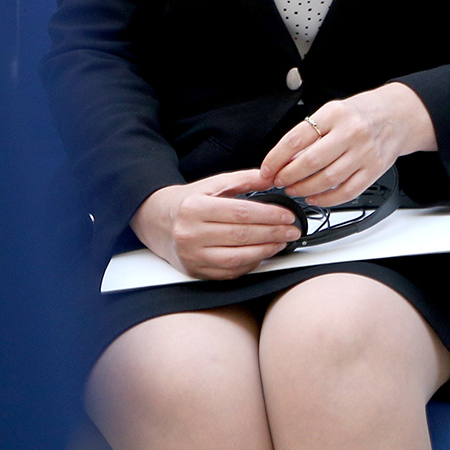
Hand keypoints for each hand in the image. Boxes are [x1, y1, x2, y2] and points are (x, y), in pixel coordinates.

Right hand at [131, 171, 298, 279]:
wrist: (157, 222)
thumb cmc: (188, 202)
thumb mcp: (213, 184)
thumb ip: (244, 179)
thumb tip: (273, 177)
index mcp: (194, 209)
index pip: (241, 213)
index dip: (269, 215)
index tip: (288, 215)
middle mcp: (190, 234)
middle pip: (242, 236)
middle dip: (274, 233)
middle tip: (293, 230)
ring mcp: (192, 256)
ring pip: (238, 258)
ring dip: (266, 251)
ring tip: (282, 242)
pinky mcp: (196, 272)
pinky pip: (231, 271)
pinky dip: (251, 263)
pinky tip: (263, 253)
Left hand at [257, 82, 436, 203]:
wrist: (397, 116)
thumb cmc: (360, 114)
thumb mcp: (332, 112)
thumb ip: (310, 134)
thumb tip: (282, 161)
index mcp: (334, 114)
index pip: (296, 139)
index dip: (276, 158)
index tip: (267, 170)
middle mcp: (351, 132)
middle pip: (310, 162)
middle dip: (288, 176)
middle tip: (278, 181)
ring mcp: (365, 152)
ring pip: (327, 180)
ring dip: (304, 189)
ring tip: (294, 189)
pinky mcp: (374, 170)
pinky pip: (346, 192)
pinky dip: (326, 199)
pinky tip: (315, 197)